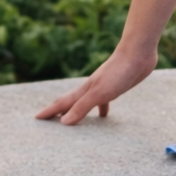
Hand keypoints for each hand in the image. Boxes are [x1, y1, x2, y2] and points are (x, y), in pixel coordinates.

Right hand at [35, 44, 157, 125]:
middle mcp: (91, 88)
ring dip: (78, 111)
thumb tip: (64, 122)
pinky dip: (101, 108)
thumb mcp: (99, 93)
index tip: (36, 118)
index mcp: (85, 90)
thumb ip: (82, 106)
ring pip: (87, 102)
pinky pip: (104, 101)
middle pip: (72, 102)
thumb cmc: (118, 72)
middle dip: (60, 111)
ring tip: (73, 122)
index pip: (63, 103)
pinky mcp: (116, 86)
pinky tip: (104, 114)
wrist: (138, 53)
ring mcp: (104, 86)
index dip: (50, 111)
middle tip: (49, 121)